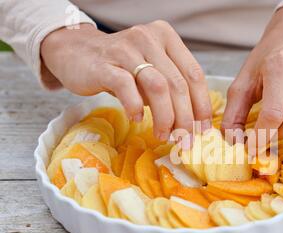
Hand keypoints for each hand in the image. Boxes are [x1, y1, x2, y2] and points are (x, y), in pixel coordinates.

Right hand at [41, 21, 211, 140]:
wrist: (75, 52)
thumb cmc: (120, 66)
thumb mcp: (151, 71)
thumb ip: (170, 88)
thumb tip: (192, 123)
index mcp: (166, 38)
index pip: (194, 74)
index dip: (202, 104)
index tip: (203, 128)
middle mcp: (149, 38)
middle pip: (178, 83)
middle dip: (185, 117)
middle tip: (184, 139)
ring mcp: (126, 49)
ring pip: (158, 86)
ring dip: (165, 117)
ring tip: (163, 135)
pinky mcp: (104, 64)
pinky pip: (126, 87)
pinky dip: (135, 107)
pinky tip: (137, 119)